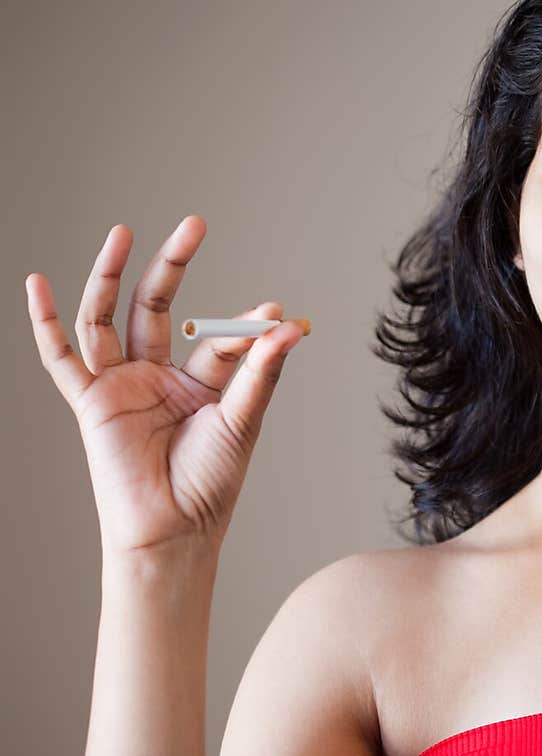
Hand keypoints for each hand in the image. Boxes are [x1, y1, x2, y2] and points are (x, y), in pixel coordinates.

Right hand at [26, 216, 308, 557]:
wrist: (173, 531)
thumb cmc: (210, 483)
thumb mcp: (241, 420)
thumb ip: (259, 370)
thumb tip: (290, 325)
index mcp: (198, 383)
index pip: (216, 336)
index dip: (241, 323)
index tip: (274, 313)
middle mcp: (156, 377)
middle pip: (156, 307)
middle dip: (172, 265)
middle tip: (194, 224)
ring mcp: (120, 386)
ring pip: (107, 317)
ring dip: (112, 276)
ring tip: (123, 233)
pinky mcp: (90, 403)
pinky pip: (61, 357)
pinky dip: (45, 322)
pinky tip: (37, 283)